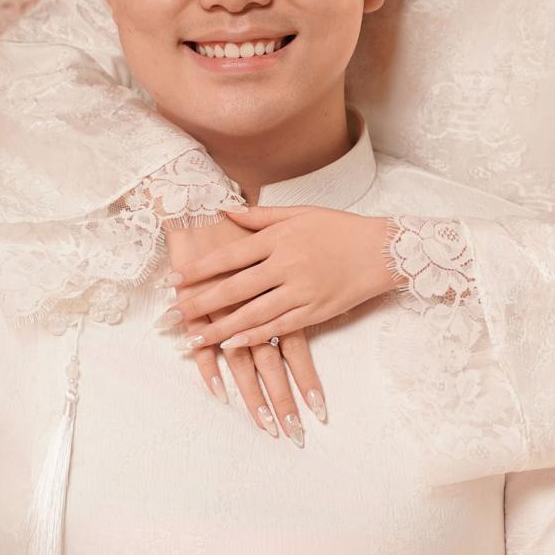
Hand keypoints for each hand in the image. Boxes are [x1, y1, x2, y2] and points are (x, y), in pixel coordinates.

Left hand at [166, 206, 402, 419]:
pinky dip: (253, 337)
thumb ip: (261, 216)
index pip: (230, 255)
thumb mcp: (299, 212)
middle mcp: (286, 265)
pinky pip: (278, 327)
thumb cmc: (339, 228)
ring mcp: (301, 291)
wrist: (381, 250)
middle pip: (234, 288)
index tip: (174, 279)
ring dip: (220, 328)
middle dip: (200, 302)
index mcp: (279, 238)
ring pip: (252, 314)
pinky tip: (231, 345)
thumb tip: (225, 210)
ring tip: (194, 337)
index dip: (200, 269)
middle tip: (172, 314)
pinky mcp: (315, 312)